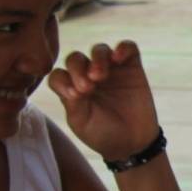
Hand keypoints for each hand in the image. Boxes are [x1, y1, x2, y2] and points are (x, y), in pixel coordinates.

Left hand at [47, 40, 160, 160]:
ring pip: (99, 50)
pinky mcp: (132, 68)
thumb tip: (74, 85)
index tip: (74, 96)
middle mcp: (89, 76)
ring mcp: (111, 70)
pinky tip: (118, 58)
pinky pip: (128, 47)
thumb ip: (73, 102)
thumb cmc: (103, 134)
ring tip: (100, 76)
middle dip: (78, 69)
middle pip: (76, 58)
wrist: (132, 143)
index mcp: (72, 88)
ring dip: (97, 59)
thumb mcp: (81, 122)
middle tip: (87, 88)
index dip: (62, 80)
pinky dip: (123, 48)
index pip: (59, 74)